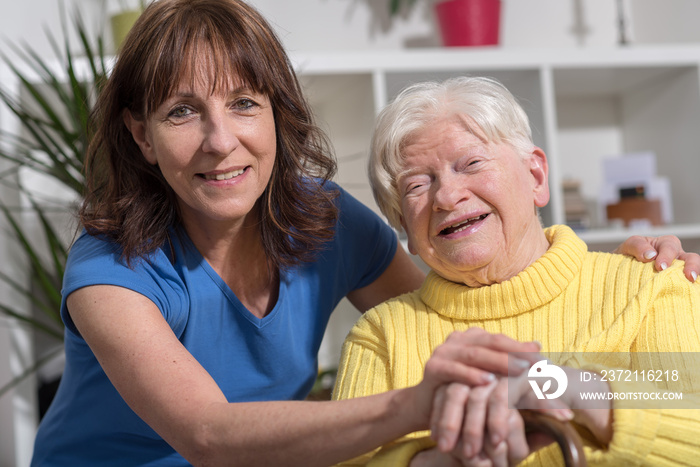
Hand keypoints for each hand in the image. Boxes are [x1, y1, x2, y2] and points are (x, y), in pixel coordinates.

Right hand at [411, 329, 540, 435]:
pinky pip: (453, 369)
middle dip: (516, 354)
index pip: (503, 340)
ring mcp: (444, 352)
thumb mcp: (490, 378)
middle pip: (492, 344)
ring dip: (498, 362)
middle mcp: (458, 340)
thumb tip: (539, 346)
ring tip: (519, 370)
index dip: (524, 350)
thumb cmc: (464, 392)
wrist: (428, 406)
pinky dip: (470, 374)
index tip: (547, 363)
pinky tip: (487, 381)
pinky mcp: (433, 368)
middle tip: (538, 365)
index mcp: (473, 338)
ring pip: (475, 354)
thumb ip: (510, 363)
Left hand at [615, 234, 698, 281]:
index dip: (667, 255)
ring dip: (695, 274)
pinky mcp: (675, 285)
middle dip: (691, 265)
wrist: (618, 274)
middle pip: (690, 258)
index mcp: (663, 245)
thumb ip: (637, 246)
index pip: (670, 246)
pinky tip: (687, 293)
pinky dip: (690, 287)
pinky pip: (687, 286)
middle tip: (687, 276)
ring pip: (692, 271)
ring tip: (692, 282)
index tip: (660, 267)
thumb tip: (651, 255)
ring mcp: (676, 272)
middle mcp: (674, 257)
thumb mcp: (627, 247)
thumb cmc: (624, 258)